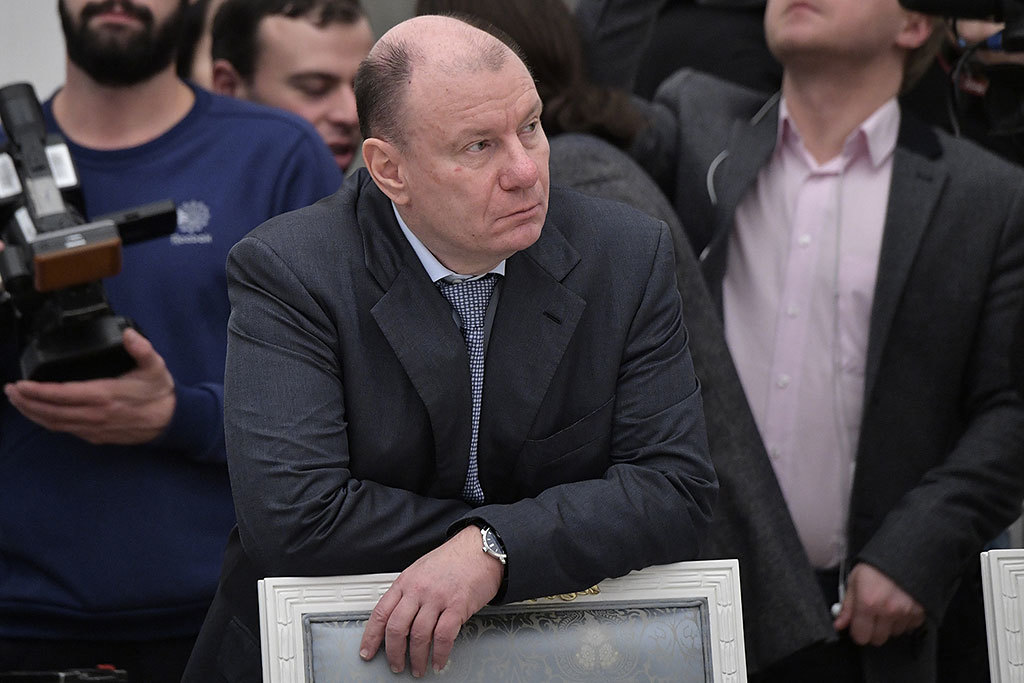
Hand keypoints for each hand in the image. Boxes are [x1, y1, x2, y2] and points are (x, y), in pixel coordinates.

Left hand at [4, 328, 174, 443]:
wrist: (172, 421)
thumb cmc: (160, 392)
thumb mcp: (156, 366)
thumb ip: (142, 349)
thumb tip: (128, 334)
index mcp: (105, 395)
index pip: (62, 395)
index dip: (38, 391)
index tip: (19, 384)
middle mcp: (95, 415)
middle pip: (51, 412)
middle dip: (26, 402)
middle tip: (9, 391)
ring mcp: (93, 428)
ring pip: (54, 424)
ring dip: (32, 413)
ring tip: (17, 401)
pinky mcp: (95, 437)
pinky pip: (65, 430)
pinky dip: (47, 422)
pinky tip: (40, 413)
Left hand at [359, 525, 502, 676]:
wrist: (480, 549)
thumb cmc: (454, 560)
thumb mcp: (421, 570)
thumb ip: (408, 592)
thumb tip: (398, 617)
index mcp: (406, 581)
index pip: (380, 612)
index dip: (371, 636)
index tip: (367, 651)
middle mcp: (418, 590)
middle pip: (397, 628)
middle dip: (393, 653)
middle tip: (396, 665)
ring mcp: (437, 598)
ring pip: (419, 636)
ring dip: (417, 658)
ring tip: (418, 668)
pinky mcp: (457, 606)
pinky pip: (443, 637)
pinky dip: (439, 654)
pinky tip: (438, 661)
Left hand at [833, 563, 925, 645]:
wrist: (904, 554)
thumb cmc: (875, 566)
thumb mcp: (854, 580)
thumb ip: (847, 606)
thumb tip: (839, 624)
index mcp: (867, 603)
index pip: (861, 636)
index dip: (857, 632)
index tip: (858, 625)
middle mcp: (887, 611)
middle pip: (878, 639)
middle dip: (872, 631)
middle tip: (872, 617)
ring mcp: (905, 613)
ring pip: (893, 633)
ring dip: (889, 625)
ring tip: (887, 607)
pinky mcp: (919, 613)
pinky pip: (909, 627)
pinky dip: (903, 621)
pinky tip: (899, 606)